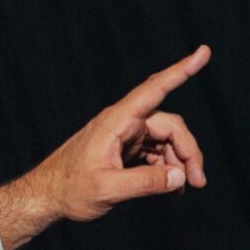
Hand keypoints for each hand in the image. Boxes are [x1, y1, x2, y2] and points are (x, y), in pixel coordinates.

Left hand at [0, 46, 210, 249]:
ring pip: (166, 139)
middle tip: (198, 182)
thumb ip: (144, 183)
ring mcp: (125, 135)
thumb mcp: (106, 189)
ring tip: (182, 190)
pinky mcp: (125, 148)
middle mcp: (124, 122)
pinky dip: (166, 167)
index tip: (203, 52)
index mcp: (117, 121)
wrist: (46, 196)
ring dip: (179, 161)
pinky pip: (156, 151)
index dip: (181, 71)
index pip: (155, 89)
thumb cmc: (69, 189)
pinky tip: (171, 187)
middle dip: (188, 151)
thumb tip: (179, 176)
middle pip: (170, 126)